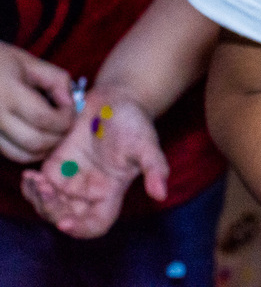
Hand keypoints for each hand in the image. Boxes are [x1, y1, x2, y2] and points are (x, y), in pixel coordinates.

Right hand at [0, 43, 73, 163]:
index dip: (65, 118)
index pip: (43, 118)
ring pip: (24, 155)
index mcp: (7, 93)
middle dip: (59, 135)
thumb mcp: (29, 61)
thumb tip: (71, 104)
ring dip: (47, 147)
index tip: (70, 108)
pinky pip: (12, 154)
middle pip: (35, 141)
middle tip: (66, 122)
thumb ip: (56, 80)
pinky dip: (31, 151)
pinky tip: (40, 134)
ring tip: (55, 130)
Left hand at [21, 86, 168, 237]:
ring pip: (48, 206)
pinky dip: (30, 187)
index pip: (95, 225)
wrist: (115, 100)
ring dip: (38, 200)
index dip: (80, 229)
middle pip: (65, 218)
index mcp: (111, 192)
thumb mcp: (147, 144)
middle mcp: (89, 191)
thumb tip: (161, 195)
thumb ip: (155, 169)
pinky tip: (31, 176)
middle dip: (52, 211)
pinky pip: (38, 187)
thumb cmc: (135, 122)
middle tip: (46, 190)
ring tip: (37, 180)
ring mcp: (71, 180)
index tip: (65, 222)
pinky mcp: (56, 166)